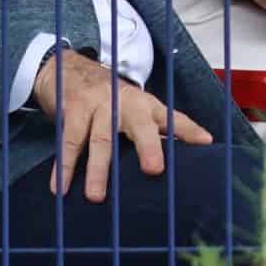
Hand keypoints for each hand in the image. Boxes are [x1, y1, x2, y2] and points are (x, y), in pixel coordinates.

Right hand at [30, 48, 211, 201]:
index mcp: (146, 106)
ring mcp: (99, 105)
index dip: (189, 130)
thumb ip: (153, 134)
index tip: (205, 142)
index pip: (172, 118)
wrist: (70, 67)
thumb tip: (177, 167)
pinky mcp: (74, 109)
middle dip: (148, 146)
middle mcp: (126, 103)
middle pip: (140, 125)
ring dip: (99, 169)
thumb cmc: (109, 99)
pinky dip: (64, 166)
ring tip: (96, 197)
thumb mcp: (134, 111)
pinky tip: (60, 188)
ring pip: (101, 139)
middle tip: (154, 169)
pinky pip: (69, 141)